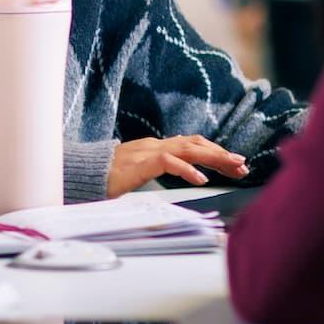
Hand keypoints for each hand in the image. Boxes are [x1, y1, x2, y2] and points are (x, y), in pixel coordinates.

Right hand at [106, 136, 248, 197]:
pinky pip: (167, 163)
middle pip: (195, 144)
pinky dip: (186, 170)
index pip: (192, 144)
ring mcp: (147, 153)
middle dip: (221, 153)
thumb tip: (182, 176)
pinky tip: (201, 179)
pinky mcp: (139, 164)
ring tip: (233, 167)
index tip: (234, 164)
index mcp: (156, 148)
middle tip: (243, 165)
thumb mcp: (139, 174)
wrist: (80, 175)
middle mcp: (155, 146)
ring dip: (213, 158)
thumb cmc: (106, 177)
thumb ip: (159, 172)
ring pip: (187, 149)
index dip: (215, 152)